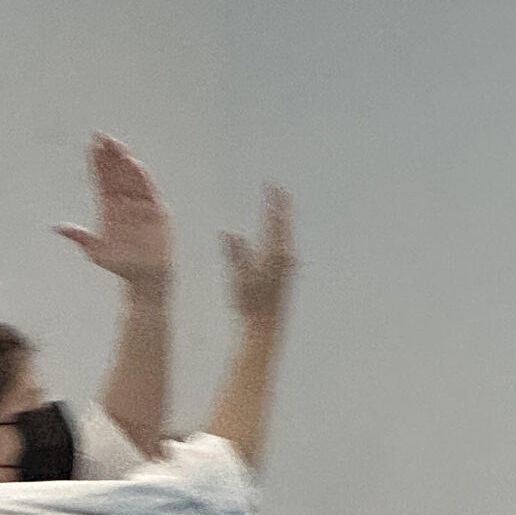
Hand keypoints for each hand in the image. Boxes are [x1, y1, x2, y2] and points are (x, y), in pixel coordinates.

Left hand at [56, 134, 171, 292]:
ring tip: (117, 146)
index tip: (92, 145)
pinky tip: (134, 165)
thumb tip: (58, 227)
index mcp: (108, 208)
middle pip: (116, 173)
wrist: (143, 277)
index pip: (101, 179)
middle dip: (109, 155)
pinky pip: (147, 191)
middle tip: (102, 136)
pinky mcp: (155, 211)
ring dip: (124, 162)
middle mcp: (124, 202)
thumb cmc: (119, 264)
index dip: (97, 162)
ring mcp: (140, 205)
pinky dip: (141, 178)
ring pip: (131, 178)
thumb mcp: (95, 251)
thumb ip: (80, 237)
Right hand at [224, 185, 294, 323]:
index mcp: (275, 254)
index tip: (271, 184)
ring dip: (280, 220)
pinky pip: (282, 246)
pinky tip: (274, 236)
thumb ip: (236, 254)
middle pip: (284, 225)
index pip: (275, 221)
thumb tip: (230, 233)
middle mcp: (284, 258)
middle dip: (281, 206)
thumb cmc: (250, 307)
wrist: (263, 330)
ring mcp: (286, 267)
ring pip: (285, 236)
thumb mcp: (239, 278)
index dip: (273, 201)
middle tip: (278, 189)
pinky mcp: (283, 275)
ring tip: (278, 206)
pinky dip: (278, 235)